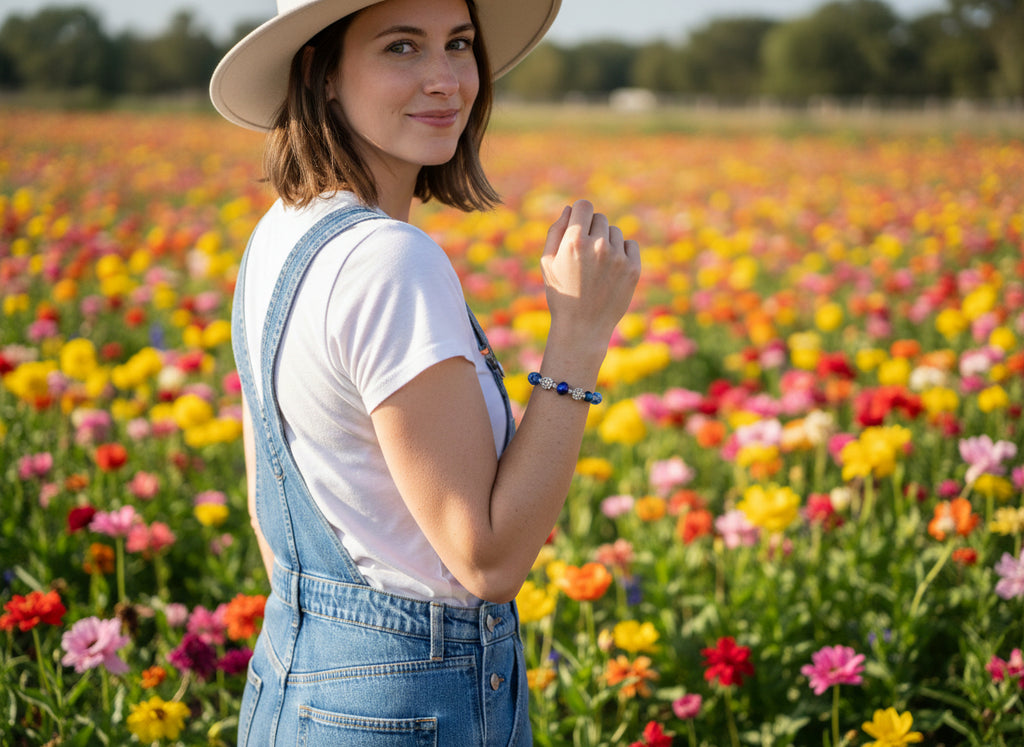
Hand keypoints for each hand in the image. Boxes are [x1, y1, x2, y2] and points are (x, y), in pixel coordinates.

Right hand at [540, 199, 640, 346]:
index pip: (584, 206)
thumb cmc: (561, 294)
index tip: (579, 225)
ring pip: (615, 232)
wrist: (582, 328)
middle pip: (600, 218)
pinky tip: (611, 270)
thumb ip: (556, 231)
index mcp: (574, 241)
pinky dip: (622, 252)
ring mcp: (618, 258)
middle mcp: (598, 246)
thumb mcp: (548, 262)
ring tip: (597, 266)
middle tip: (585, 255)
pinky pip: (630, 245)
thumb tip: (570, 209)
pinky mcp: (633, 269)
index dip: (580, 214)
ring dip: (607, 242)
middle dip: (592, 230)